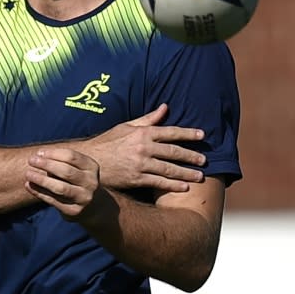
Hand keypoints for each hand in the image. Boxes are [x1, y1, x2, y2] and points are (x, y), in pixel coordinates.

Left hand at [24, 148, 101, 221]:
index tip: (39, 153)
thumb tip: (38, 157)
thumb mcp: (76, 168)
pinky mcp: (74, 211)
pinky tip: (29, 185)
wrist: (92, 206)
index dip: (53, 154)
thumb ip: (60, 162)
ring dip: (42, 180)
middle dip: (47, 164)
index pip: (71, 157)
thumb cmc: (77, 180)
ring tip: (28, 174)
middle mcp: (90, 182)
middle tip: (31, 160)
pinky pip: (54, 200)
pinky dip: (39, 192)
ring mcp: (83, 198)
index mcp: (92, 167)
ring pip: (60, 188)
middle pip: (66, 171)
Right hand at [58, 104, 206, 192]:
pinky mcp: (136, 179)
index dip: (188, 134)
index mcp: (142, 132)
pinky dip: (173, 185)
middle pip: (173, 151)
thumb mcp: (126, 126)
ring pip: (169, 168)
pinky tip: (184, 187)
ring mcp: (140, 164)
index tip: (202, 136)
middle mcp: (144, 147)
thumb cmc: (108, 143)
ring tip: (200, 176)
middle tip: (204, 160)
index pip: (170, 132)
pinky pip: (159, 182)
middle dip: (191, 156)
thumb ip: (148, 119)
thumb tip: (165, 107)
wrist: (89, 161)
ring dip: (186, 173)